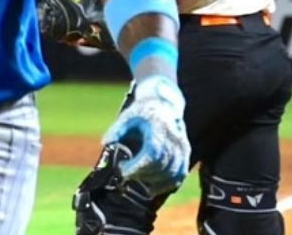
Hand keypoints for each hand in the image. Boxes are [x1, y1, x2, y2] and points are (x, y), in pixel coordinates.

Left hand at [101, 77, 190, 195]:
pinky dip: (167, 184)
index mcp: (159, 129)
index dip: (138, 167)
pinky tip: (153, 187)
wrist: (163, 105)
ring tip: (137, 180)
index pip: (152, 154)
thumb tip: (105, 144)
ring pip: (173, 173)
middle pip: (162, 166)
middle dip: (143, 175)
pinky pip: (180, 174)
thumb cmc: (142, 112)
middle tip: (126, 175)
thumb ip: (116, 130)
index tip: (123, 171)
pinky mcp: (186, 154)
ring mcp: (183, 147)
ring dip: (154, 182)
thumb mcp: (126, 117)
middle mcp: (174, 139)